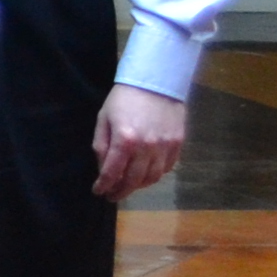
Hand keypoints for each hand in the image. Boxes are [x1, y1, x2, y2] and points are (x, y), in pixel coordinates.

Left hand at [93, 85, 187, 200]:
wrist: (156, 81)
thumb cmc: (124, 99)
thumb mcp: (104, 119)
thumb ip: (102, 145)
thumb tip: (103, 168)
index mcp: (125, 140)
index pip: (112, 172)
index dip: (103, 185)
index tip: (98, 192)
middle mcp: (147, 147)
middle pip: (133, 180)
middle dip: (121, 191)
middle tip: (113, 195)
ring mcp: (165, 147)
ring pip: (152, 178)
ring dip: (138, 186)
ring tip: (128, 185)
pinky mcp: (178, 144)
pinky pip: (167, 168)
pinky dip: (155, 175)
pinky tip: (146, 174)